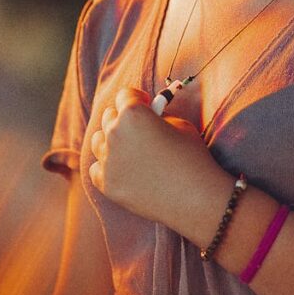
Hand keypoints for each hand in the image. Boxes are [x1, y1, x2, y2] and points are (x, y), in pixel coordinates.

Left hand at [88, 87, 229, 235]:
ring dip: (112, 140)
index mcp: (132, 114)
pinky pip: (97, 167)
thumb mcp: (179, 124)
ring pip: (98, 140)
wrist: (196, 198)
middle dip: (124, 118)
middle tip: (141, 129)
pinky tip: (126, 169)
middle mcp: (114, 134)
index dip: (138, 99)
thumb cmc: (192, 157)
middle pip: (109, 116)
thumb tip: (146, 115)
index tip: (146, 105)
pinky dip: (108, 166)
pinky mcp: (106, 184)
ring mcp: (107, 161)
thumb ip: (157, 116)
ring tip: (132, 149)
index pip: (125, 95)